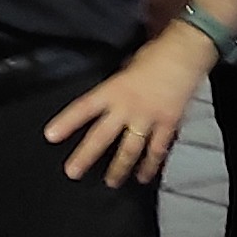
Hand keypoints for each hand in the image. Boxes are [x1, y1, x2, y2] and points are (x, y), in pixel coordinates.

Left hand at [46, 22, 213, 186]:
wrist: (185, 54)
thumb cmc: (155, 55)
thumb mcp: (127, 67)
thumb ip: (118, 87)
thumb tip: (111, 98)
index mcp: (114, 89)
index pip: (84, 108)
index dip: (67, 122)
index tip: (51, 136)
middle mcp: (127, 107)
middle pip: (102, 136)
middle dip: (86, 155)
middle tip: (72, 172)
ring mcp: (148, 118)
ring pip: (129, 149)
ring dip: (119, 168)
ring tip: (110, 182)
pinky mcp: (167, 124)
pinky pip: (157, 150)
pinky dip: (151, 165)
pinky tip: (144, 176)